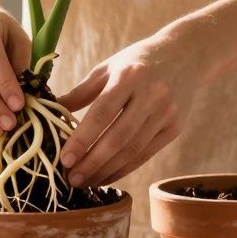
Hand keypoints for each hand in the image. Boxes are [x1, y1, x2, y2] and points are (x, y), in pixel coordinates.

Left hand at [56, 35, 193, 187]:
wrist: (186, 55)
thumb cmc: (137, 61)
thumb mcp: (108, 67)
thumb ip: (81, 92)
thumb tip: (50, 111)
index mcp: (129, 76)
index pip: (102, 113)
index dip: (82, 139)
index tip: (64, 159)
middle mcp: (151, 95)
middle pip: (118, 137)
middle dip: (92, 162)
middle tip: (71, 178)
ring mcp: (166, 113)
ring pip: (133, 150)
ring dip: (106, 171)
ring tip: (85, 182)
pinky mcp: (176, 128)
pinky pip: (146, 154)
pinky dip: (124, 169)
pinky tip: (106, 176)